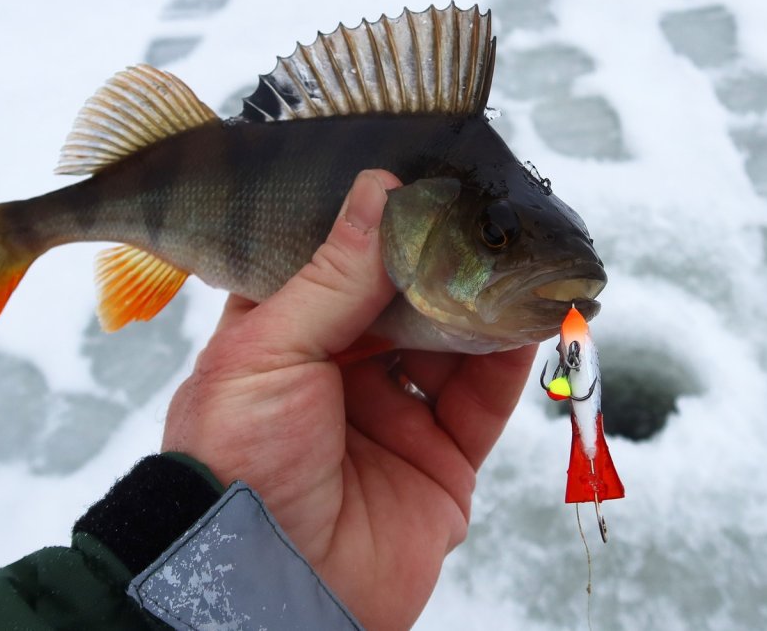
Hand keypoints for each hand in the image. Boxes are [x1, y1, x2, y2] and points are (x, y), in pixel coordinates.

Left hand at [162, 170, 536, 629]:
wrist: (266, 585)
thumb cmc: (238, 460)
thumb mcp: (269, 351)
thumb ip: (332, 274)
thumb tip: (381, 188)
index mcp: (283, 339)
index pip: (335, 266)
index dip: (375, 226)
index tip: (417, 180)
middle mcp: (340, 373)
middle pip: (402, 301)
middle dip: (441, 261)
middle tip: (482, 211)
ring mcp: (392, 417)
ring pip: (451, 344)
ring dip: (483, 303)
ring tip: (516, 254)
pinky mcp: (439, 463)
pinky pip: (484, 401)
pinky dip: (510, 357)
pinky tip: (528, 313)